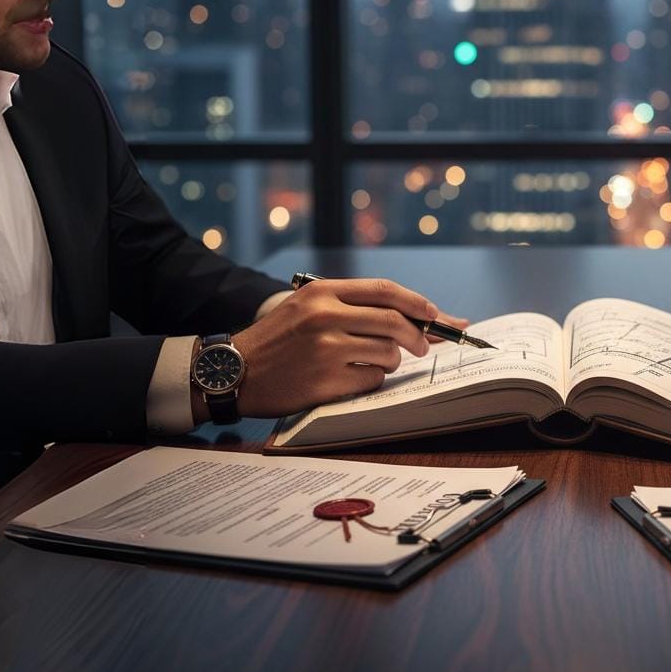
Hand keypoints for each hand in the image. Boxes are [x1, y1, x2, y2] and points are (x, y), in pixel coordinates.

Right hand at [229, 278, 461, 416]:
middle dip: (418, 336)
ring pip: (388, 353)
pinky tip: (349, 378)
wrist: (234, 371)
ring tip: (368, 363)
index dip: (417, 303)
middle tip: (424, 347)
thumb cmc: (278, 340)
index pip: (386, 290)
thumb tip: (414, 314)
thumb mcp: (307, 307)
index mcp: (323, 292)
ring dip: (390, 361)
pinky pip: (372, 379)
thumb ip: (353, 306)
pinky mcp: (326, 381)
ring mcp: (326, 349)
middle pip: (394, 322)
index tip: (436, 314)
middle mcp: (326, 316)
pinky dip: (371, 380)